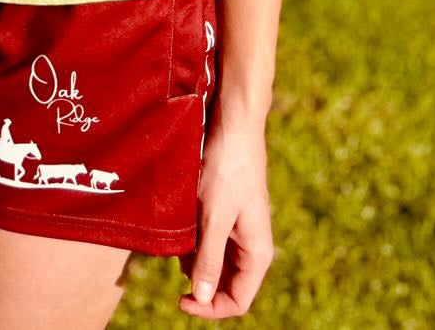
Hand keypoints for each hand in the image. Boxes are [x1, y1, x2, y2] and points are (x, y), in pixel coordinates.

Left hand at [179, 113, 273, 318]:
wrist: (233, 126)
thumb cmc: (227, 169)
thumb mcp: (214, 216)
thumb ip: (209, 259)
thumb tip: (202, 300)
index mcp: (257, 254)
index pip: (237, 301)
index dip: (209, 308)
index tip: (179, 299)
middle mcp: (251, 247)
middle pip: (224, 283)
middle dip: (198, 277)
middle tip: (176, 254)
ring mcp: (239, 230)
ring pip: (214, 261)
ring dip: (193, 256)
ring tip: (180, 230)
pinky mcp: (227, 215)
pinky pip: (210, 240)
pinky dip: (193, 238)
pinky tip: (183, 219)